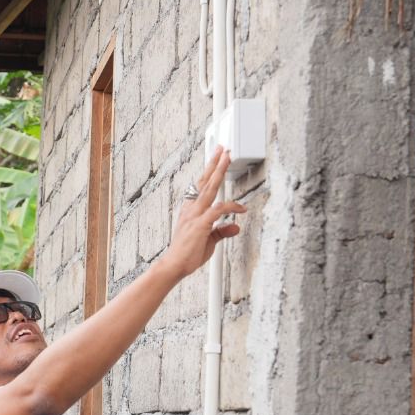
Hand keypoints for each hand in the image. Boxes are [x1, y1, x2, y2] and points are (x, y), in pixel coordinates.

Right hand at [160, 146, 244, 280]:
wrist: (174, 265)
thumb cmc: (187, 254)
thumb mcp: (209, 240)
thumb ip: (222, 231)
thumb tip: (236, 226)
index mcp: (190, 210)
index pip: (200, 186)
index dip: (208, 171)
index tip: (216, 158)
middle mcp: (191, 209)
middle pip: (204, 181)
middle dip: (214, 163)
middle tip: (223, 148)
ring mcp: (195, 215)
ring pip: (209, 189)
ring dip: (219, 172)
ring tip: (227, 158)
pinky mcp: (200, 225)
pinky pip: (218, 210)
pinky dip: (230, 207)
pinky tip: (240, 208)